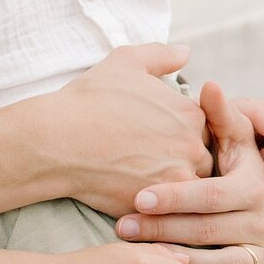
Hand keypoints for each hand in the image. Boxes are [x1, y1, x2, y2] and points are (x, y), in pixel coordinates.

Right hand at [26, 43, 211, 217]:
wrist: (59, 139)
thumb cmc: (90, 98)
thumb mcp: (126, 61)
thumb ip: (162, 55)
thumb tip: (186, 52)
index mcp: (189, 112)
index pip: (204, 129)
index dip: (182, 134)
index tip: (160, 137)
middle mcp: (192, 144)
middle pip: (202, 160)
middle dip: (183, 161)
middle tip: (153, 160)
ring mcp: (179, 176)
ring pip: (192, 189)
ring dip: (175, 186)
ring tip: (146, 181)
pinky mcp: (163, 204)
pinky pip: (174, 211)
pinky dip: (162, 207)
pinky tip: (139, 196)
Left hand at [114, 80, 263, 263]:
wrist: (252, 208)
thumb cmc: (227, 165)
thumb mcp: (228, 137)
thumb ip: (218, 112)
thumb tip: (210, 83)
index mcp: (253, 183)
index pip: (210, 194)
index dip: (173, 196)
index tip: (136, 196)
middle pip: (206, 230)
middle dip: (161, 229)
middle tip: (122, 227)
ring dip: (177, 260)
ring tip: (140, 253)